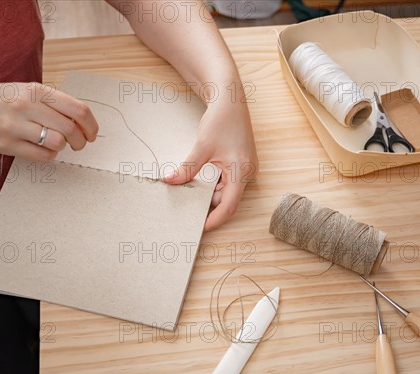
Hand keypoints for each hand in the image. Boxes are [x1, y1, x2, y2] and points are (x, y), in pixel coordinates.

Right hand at [0, 82, 97, 160]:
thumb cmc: (6, 100)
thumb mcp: (30, 91)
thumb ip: (56, 103)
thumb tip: (86, 122)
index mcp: (37, 90)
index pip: (78, 109)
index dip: (91, 125)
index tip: (92, 134)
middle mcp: (26, 105)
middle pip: (70, 129)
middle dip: (80, 141)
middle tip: (78, 144)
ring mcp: (14, 125)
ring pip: (57, 143)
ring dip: (63, 147)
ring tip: (57, 144)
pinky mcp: (6, 144)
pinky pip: (42, 156)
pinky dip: (49, 155)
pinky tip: (43, 148)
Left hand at [163, 99, 257, 230]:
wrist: (230, 100)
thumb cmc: (221, 120)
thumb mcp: (202, 147)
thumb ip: (188, 168)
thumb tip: (171, 181)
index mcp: (242, 172)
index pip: (228, 206)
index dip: (214, 220)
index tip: (200, 228)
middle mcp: (248, 173)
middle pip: (226, 199)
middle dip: (207, 204)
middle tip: (186, 208)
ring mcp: (246, 169)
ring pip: (225, 190)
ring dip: (209, 192)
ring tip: (190, 191)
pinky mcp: (241, 164)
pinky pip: (227, 181)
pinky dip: (213, 183)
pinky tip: (199, 180)